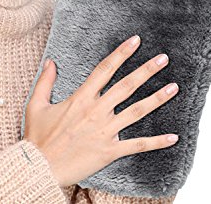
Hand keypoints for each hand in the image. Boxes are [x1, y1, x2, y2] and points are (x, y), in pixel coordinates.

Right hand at [23, 35, 178, 187]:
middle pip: (126, 86)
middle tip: (163, 59)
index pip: (105, 69)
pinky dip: (156, 142)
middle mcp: (96, 111)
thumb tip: (51, 61)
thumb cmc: (37, 137)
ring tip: (174, 87)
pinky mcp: (109, 151)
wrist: (40, 168)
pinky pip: (137, 145)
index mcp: (81, 98)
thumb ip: (45, 81)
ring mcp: (105, 131)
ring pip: (136, 112)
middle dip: (146, 70)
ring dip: (157, 99)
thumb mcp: (36, 104)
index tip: (135, 41)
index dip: (121, 53)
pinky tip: (173, 137)